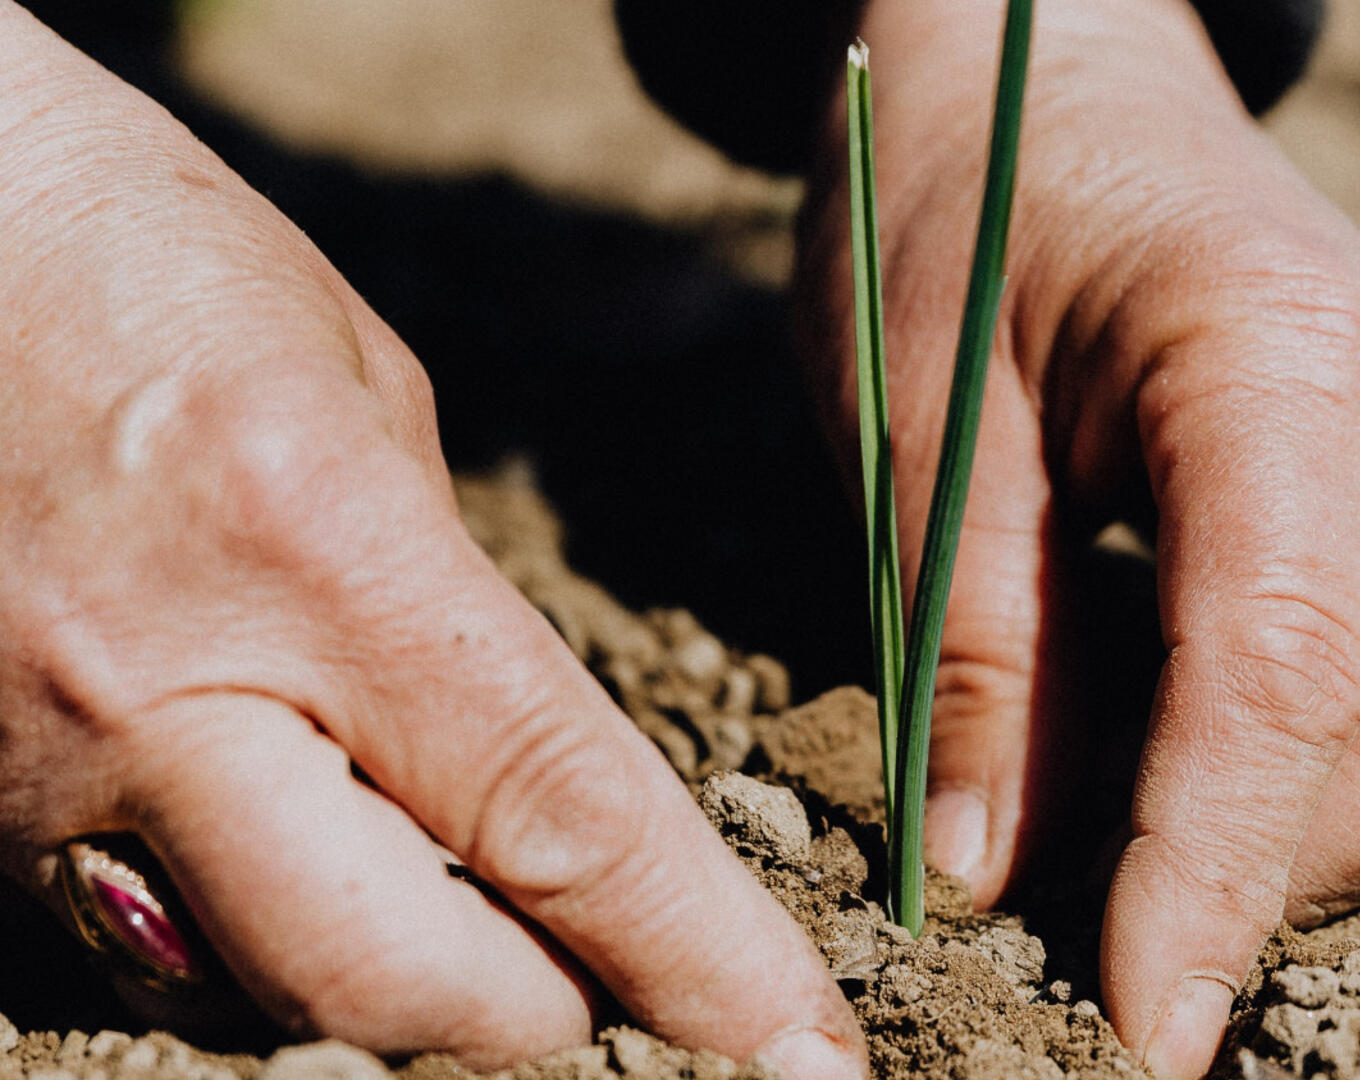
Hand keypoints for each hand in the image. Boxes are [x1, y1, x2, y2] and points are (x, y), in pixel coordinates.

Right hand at [0, 7, 862, 1076]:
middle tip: (622, 1000)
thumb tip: (513, 768)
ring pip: (255, 994)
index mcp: (318, 552)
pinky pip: (137, 943)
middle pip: (398, 982)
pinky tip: (305, 870)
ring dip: (395, 992)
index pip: (559, 818)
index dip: (700, 962)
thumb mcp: (357, 394)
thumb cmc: (138, 259)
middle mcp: (163, 694)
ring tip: (473, 930)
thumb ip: (441, 601)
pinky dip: (254, 944)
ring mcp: (29, 776)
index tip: (808, 1055)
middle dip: (543, 1024)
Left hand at [799, 0, 1359, 1074]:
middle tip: (1122, 907)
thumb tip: (1000, 880)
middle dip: (1306, 858)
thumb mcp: (921, 416)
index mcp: (1280, 351)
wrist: (1034, 64)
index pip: (1293, 667)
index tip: (1148, 1023)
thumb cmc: (958, 200)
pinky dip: (1337, 766)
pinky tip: (1197, 750)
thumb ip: (978, 649)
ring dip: (1330, 826)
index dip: (1223, 871)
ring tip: (1145, 826)